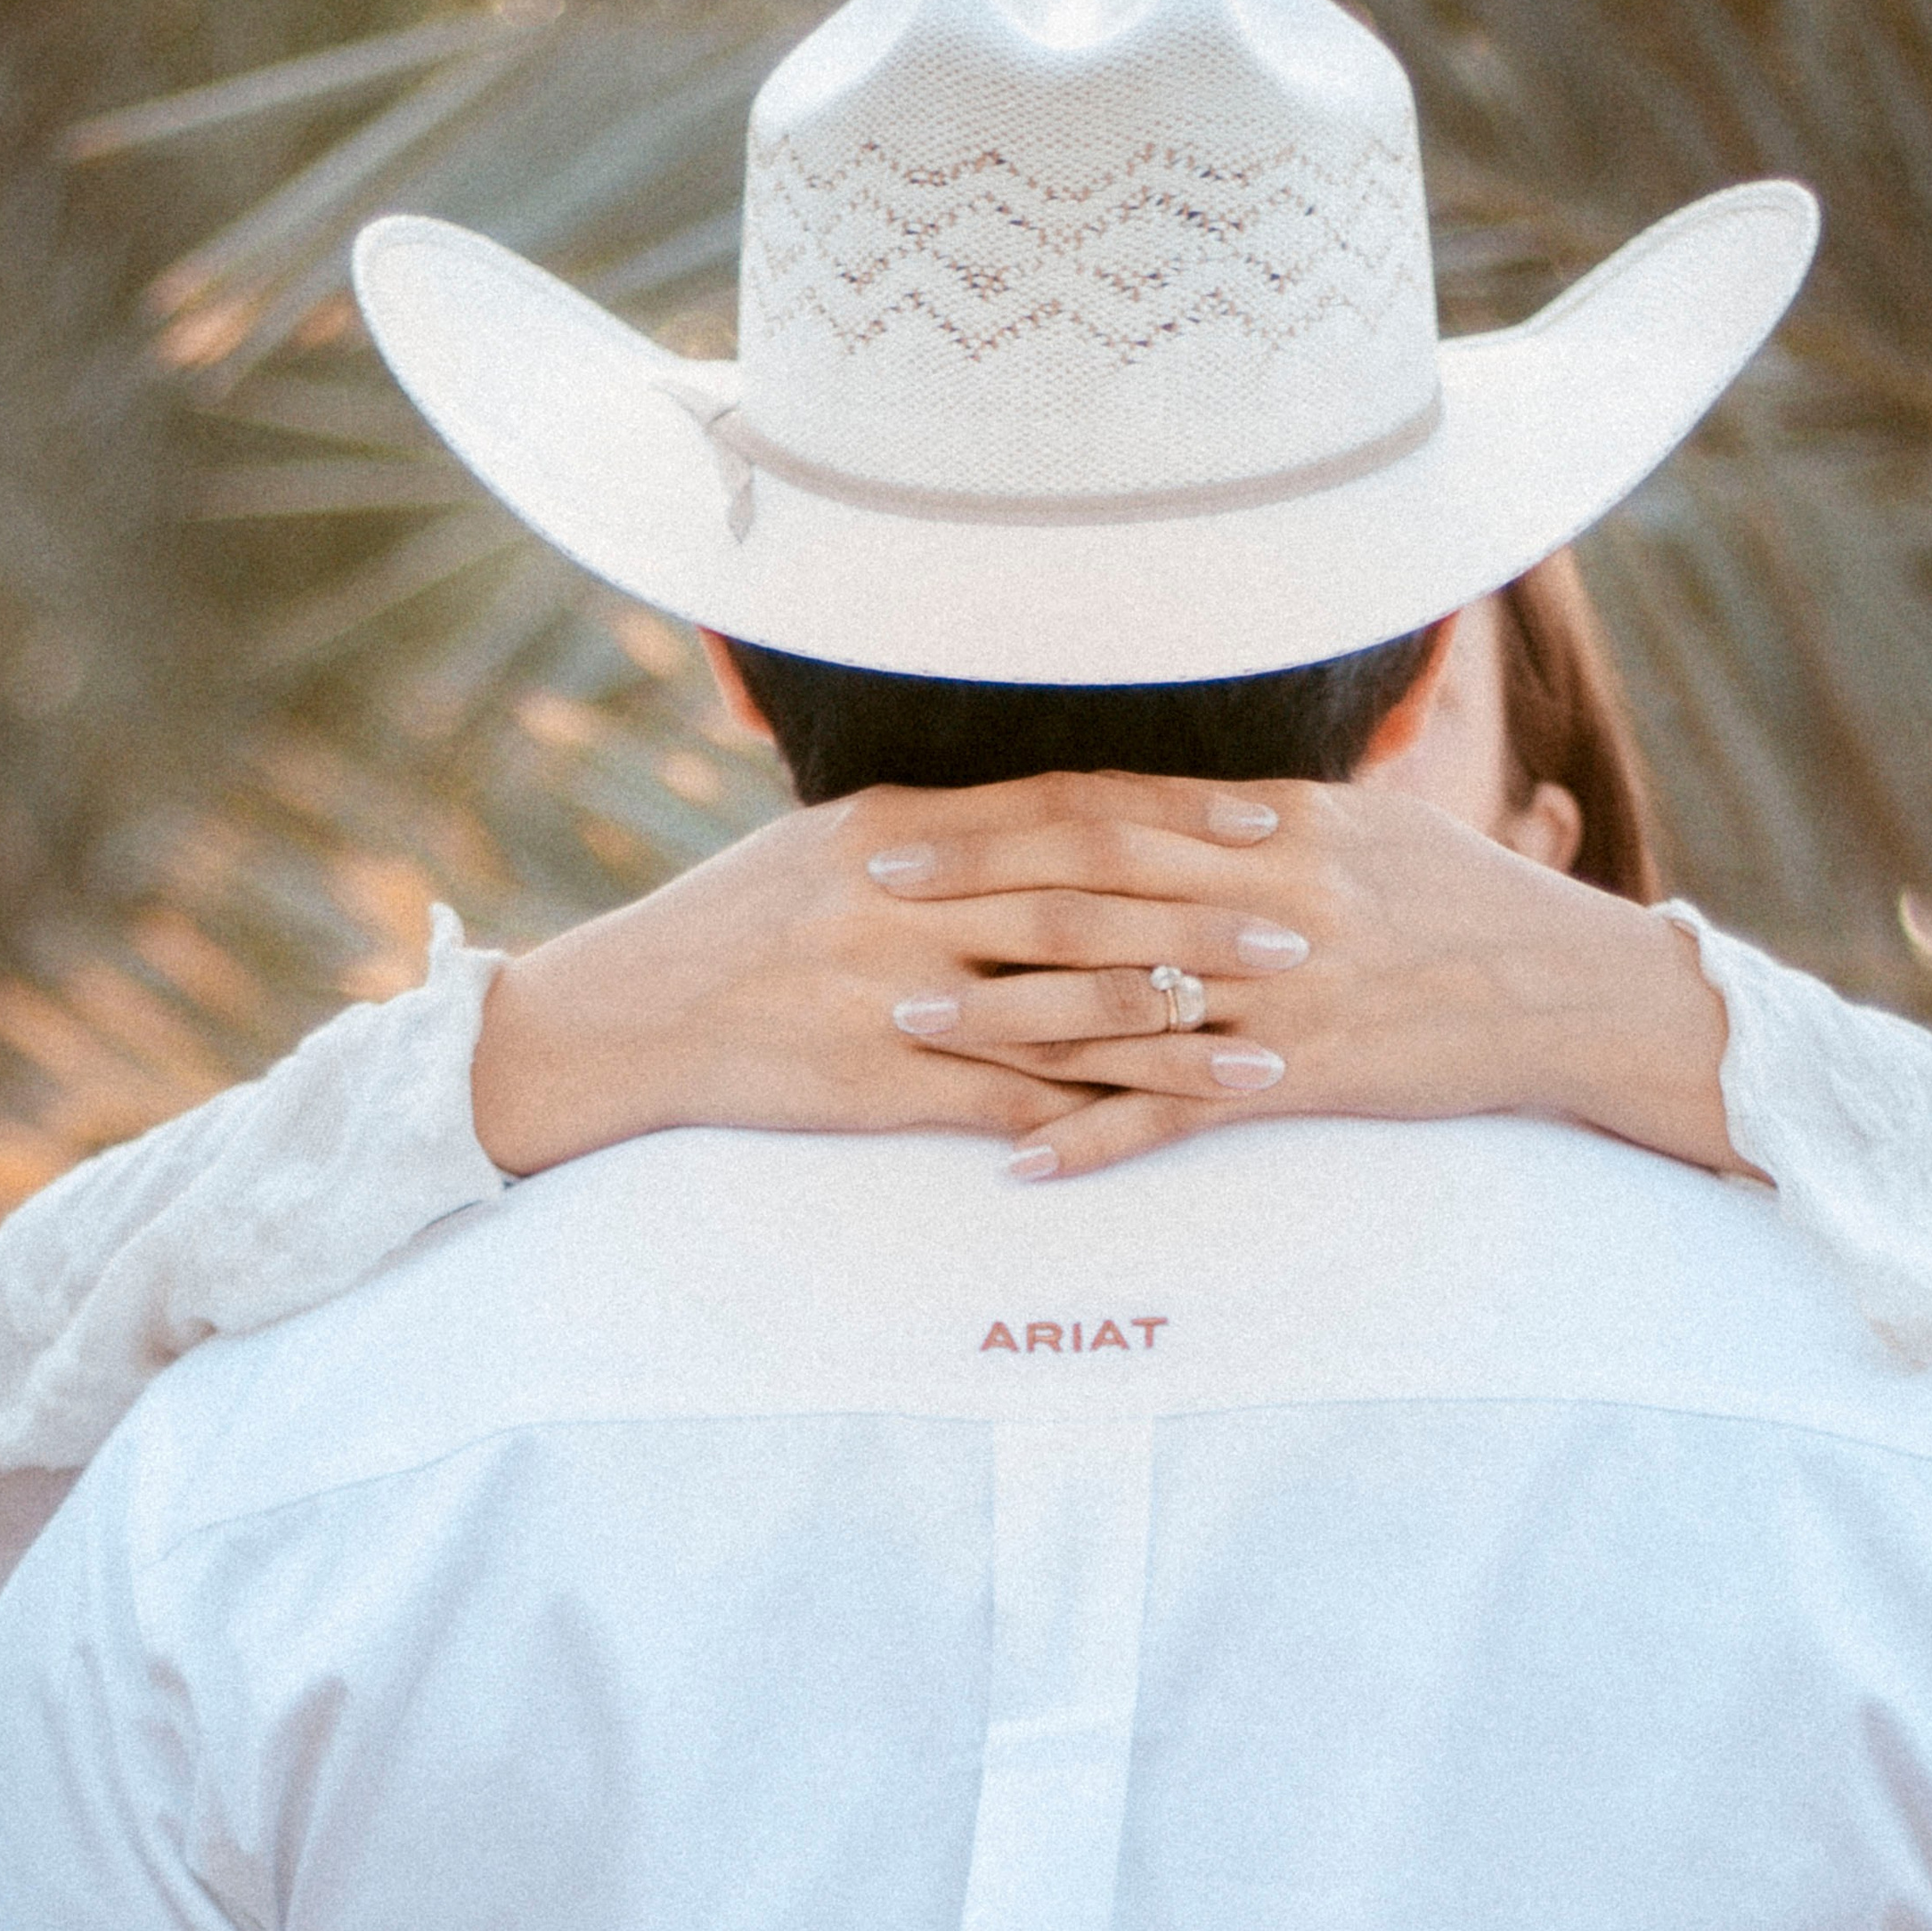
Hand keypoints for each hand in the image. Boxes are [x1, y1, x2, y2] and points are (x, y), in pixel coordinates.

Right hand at [467, 775, 1314, 1175]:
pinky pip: (1009, 1099)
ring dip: (1178, 1025)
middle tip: (1303, 927)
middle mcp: (905, 901)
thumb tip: (1048, 815)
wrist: (628, 1016)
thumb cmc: (734, 924)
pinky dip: (1095, 1112)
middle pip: (1085, 902)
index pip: (1064, 807)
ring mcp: (892, 994)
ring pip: (1062, 1006)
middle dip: (1204, 917)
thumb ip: (941, 833)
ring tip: (1273, 1040)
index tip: (1269, 814)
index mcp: (900, 828)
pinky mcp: (882, 1085)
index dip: (1175, 812)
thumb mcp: (829, 847)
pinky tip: (1169, 1122)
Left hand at [864, 773, 1744, 1180]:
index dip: (999, 822)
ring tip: (904, 1021)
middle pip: (1088, 895)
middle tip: (866, 903)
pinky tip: (1018, 1161)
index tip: (905, 827)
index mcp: (1273, 826)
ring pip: (1115, 1004)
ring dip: (1000, 1016)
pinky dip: (1095, 1138)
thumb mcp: (1364, 829)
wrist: (1570, 988)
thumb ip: (1256, 818)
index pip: (1109, 816)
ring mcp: (1280, 995)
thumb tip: (1162, 803)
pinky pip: (1179, 1113)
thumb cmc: (1466, 899)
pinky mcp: (1303, 1079)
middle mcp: (1265, 900)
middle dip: (967, 898)